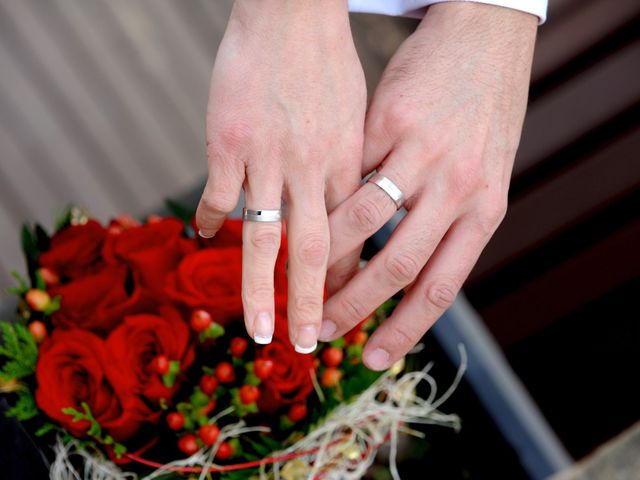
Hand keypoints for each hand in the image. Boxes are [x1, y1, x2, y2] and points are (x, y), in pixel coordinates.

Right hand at [195, 0, 365, 351]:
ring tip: (256, 328)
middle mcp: (309, 169)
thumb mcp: (355, 117)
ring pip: (263, 237)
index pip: (348, 237)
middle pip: (311, 250)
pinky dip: (210, 217)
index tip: (340, 310)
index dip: (344, 279)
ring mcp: (266, 158)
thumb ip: (349, 167)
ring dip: (258, 288)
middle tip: (307, 345)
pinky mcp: (227, 142)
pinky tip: (203, 235)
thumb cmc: (326, 64)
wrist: (292, 13)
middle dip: (310, 303)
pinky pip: (218, 193)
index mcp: (344, 165)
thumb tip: (351, 208)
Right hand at [320, 3, 537, 368]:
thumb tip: (411, 272)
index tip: (372, 357)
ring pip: (366, 217)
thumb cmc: (481, 112)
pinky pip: (351, 168)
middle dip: (355, 304)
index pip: (441, 286)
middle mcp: (458, 187)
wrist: (485, 37)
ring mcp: (424, 152)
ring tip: (298, 276)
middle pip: (399, 263)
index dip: (404, 328)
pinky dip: (325, 192)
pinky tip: (302, 208)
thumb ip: (451, 222)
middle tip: (322, 329)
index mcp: (483, 210)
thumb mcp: (484, 175)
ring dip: (327, 252)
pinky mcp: (392, 120)